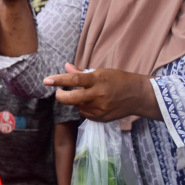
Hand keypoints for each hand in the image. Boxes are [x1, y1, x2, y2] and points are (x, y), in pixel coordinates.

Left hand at [44, 64, 158, 122]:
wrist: (137, 95)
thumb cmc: (118, 80)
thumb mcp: (101, 72)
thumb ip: (81, 72)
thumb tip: (66, 66)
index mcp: (98, 80)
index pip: (74, 80)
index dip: (59, 80)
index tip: (46, 80)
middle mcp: (98, 95)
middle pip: (71, 99)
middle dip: (60, 96)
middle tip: (58, 93)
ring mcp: (100, 108)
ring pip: (77, 106)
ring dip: (75, 101)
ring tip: (85, 95)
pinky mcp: (102, 118)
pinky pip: (85, 113)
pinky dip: (84, 108)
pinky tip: (92, 103)